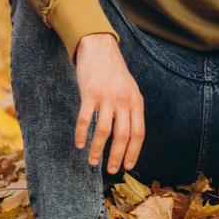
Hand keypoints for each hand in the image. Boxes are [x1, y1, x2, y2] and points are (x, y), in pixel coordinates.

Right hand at [74, 33, 144, 174]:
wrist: (99, 48)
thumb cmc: (114, 73)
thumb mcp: (130, 90)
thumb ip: (131, 110)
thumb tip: (130, 137)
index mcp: (136, 101)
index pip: (138, 133)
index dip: (133, 152)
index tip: (127, 165)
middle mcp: (124, 100)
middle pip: (123, 136)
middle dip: (117, 156)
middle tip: (111, 170)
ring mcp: (106, 96)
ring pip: (103, 131)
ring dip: (97, 150)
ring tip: (92, 161)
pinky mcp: (89, 93)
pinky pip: (85, 119)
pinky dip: (82, 134)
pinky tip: (79, 144)